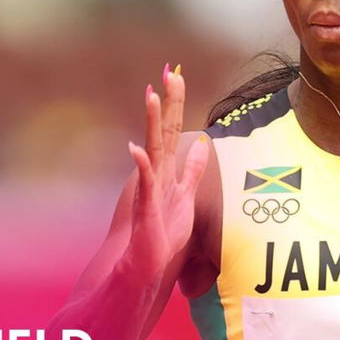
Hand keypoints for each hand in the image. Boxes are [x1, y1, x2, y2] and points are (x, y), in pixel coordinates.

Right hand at [126, 64, 209, 269]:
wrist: (142, 268)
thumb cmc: (163, 236)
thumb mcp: (187, 196)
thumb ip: (192, 170)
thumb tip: (203, 143)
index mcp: (168, 170)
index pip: (175, 130)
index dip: (177, 103)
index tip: (177, 74)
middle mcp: (157, 175)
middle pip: (166, 132)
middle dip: (169, 102)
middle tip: (170, 72)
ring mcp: (149, 190)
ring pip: (153, 150)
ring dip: (153, 123)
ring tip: (151, 96)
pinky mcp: (146, 210)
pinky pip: (145, 185)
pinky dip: (141, 166)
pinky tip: (137, 149)